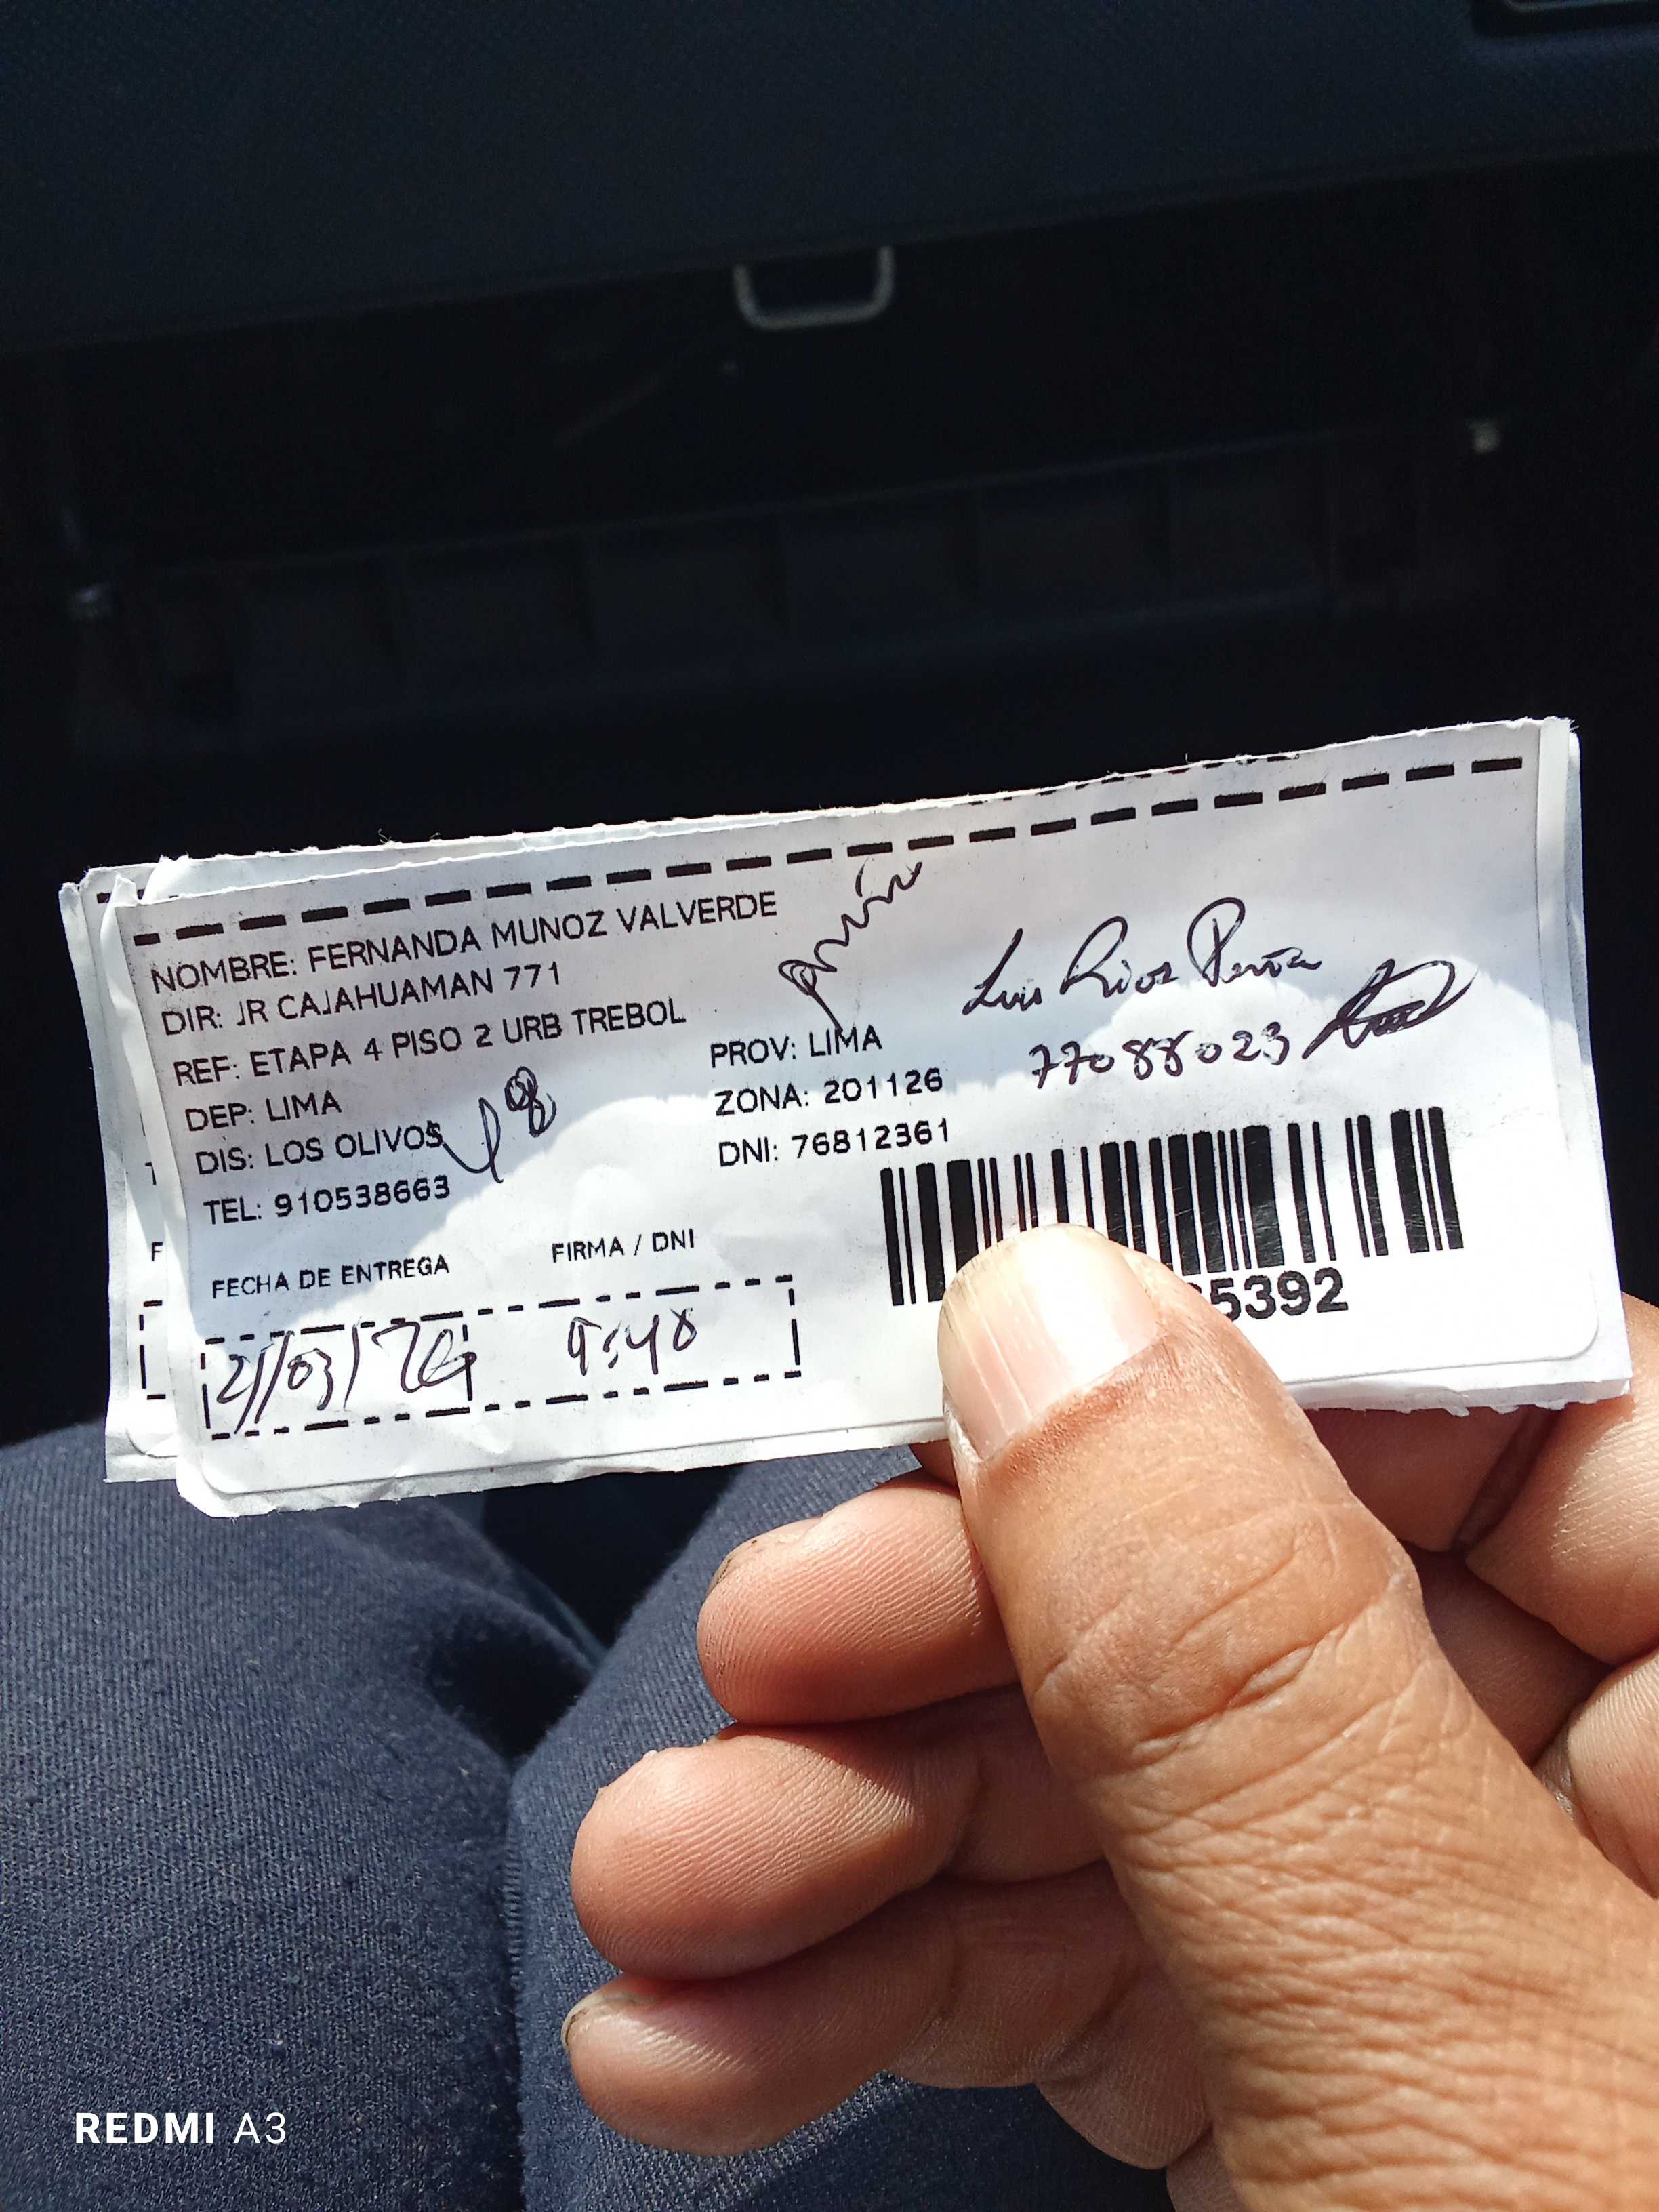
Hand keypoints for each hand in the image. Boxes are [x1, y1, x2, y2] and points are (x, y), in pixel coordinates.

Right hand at [565, 1227, 1658, 2208]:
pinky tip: (708, 2038)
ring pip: (1120, 1792)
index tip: (975, 1315)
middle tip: (760, 1652)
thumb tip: (1054, 1305)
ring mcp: (1419, 1963)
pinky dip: (888, 1995)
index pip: (1521, 1410)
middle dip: (960, 1633)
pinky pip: (1082, 1973)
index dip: (1248, 1334)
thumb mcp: (1446, 2037)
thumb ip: (1249, 1671)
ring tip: (659, 1896)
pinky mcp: (1283, 2098)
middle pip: (1250, 1595)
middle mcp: (1583, 1816)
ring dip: (857, 1840)